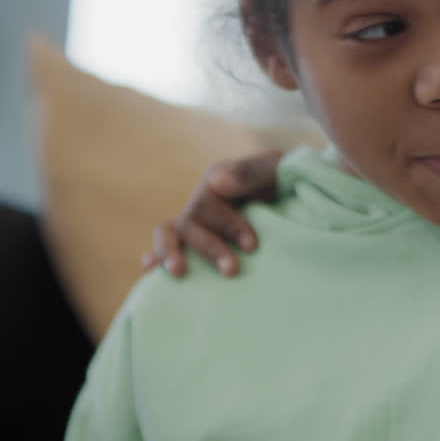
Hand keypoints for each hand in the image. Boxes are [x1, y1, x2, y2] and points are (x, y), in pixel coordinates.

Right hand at [142, 149, 283, 277]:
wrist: (291, 191)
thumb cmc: (283, 178)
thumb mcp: (274, 167)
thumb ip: (249, 172)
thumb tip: (216, 183)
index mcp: (217, 180)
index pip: (209, 203)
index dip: (229, 225)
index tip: (252, 245)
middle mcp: (201, 200)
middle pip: (190, 223)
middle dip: (209, 248)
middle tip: (232, 270)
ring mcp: (196, 220)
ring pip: (169, 233)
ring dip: (170, 252)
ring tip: (179, 272)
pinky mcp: (195, 239)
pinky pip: (169, 245)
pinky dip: (156, 256)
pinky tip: (148, 270)